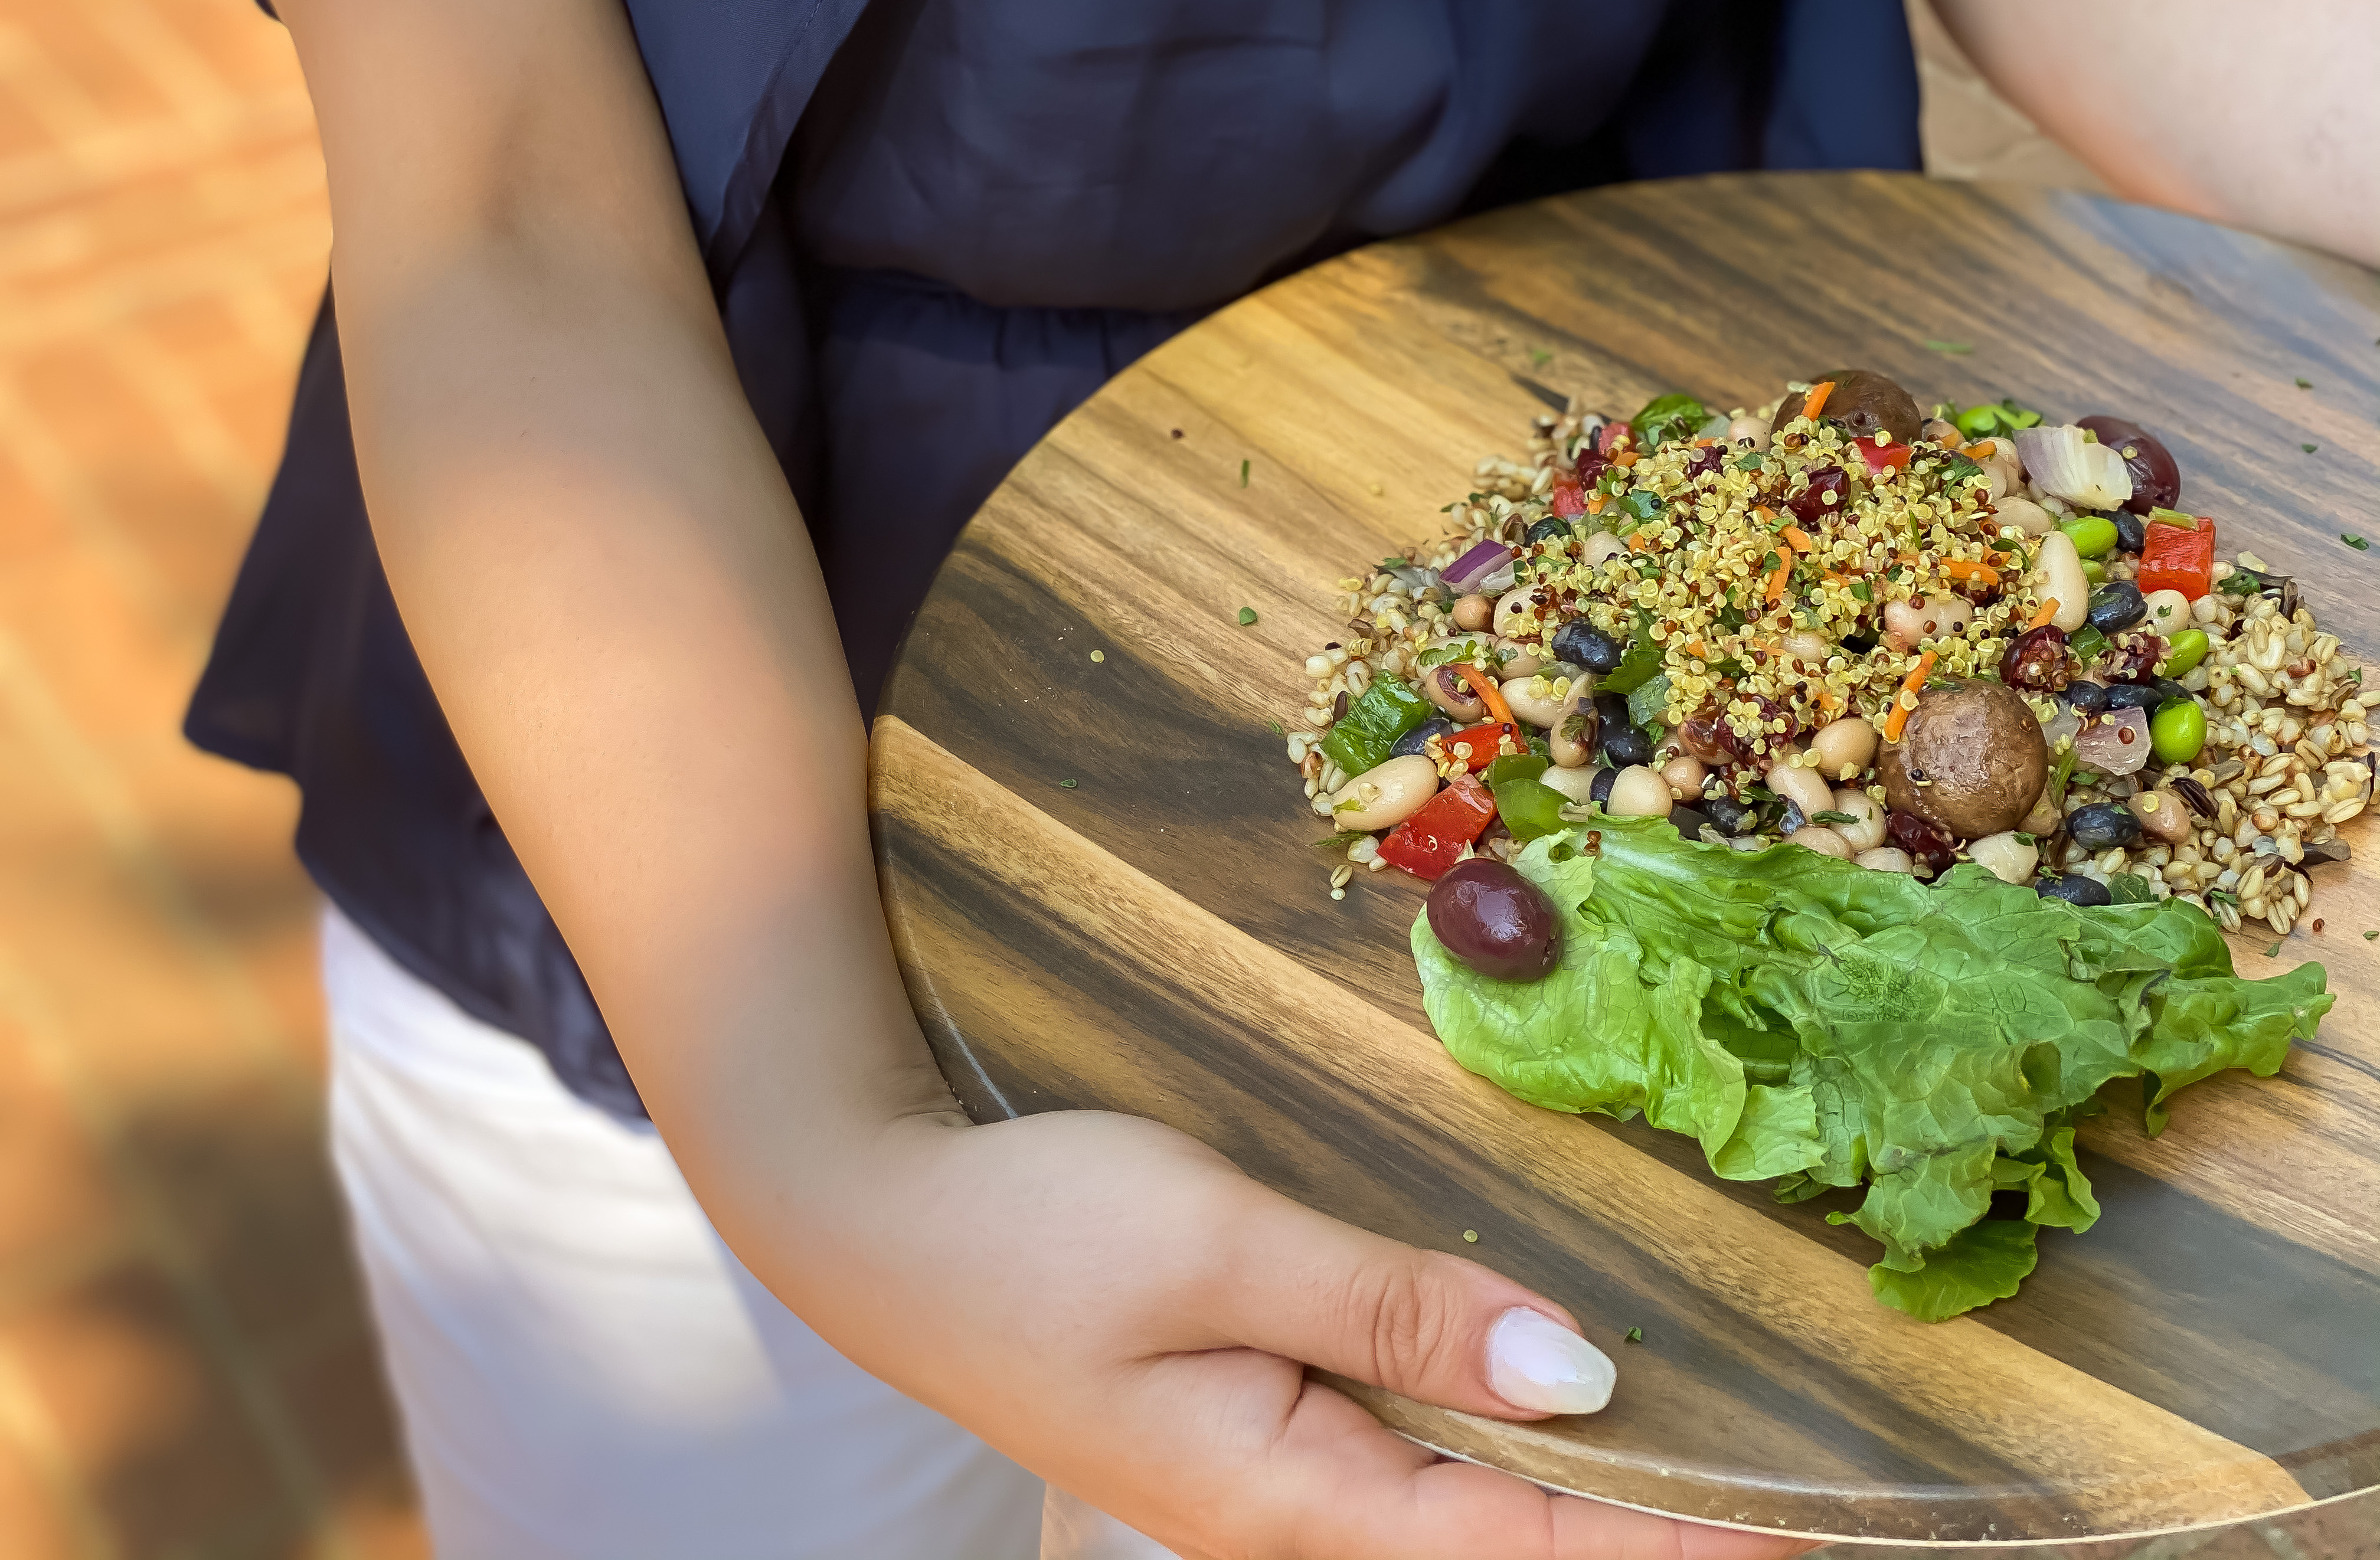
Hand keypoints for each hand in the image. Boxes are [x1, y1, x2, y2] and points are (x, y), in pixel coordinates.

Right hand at [777, 1107, 1810, 1559]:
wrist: (875, 1220)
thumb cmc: (1031, 1232)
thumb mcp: (1217, 1247)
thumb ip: (1394, 1310)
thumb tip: (1580, 1376)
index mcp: (1291, 1498)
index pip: (1526, 1547)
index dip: (1675, 1539)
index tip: (1810, 1528)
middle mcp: (1293, 1514)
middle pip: (1505, 1547)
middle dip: (1648, 1527)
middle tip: (1798, 1493)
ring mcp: (1270, 1476)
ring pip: (1462, 1506)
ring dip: (1584, 1489)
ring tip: (1715, 1454)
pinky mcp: (1253, 1425)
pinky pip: (1409, 1455)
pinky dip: (1500, 1437)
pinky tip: (1550, 1395)